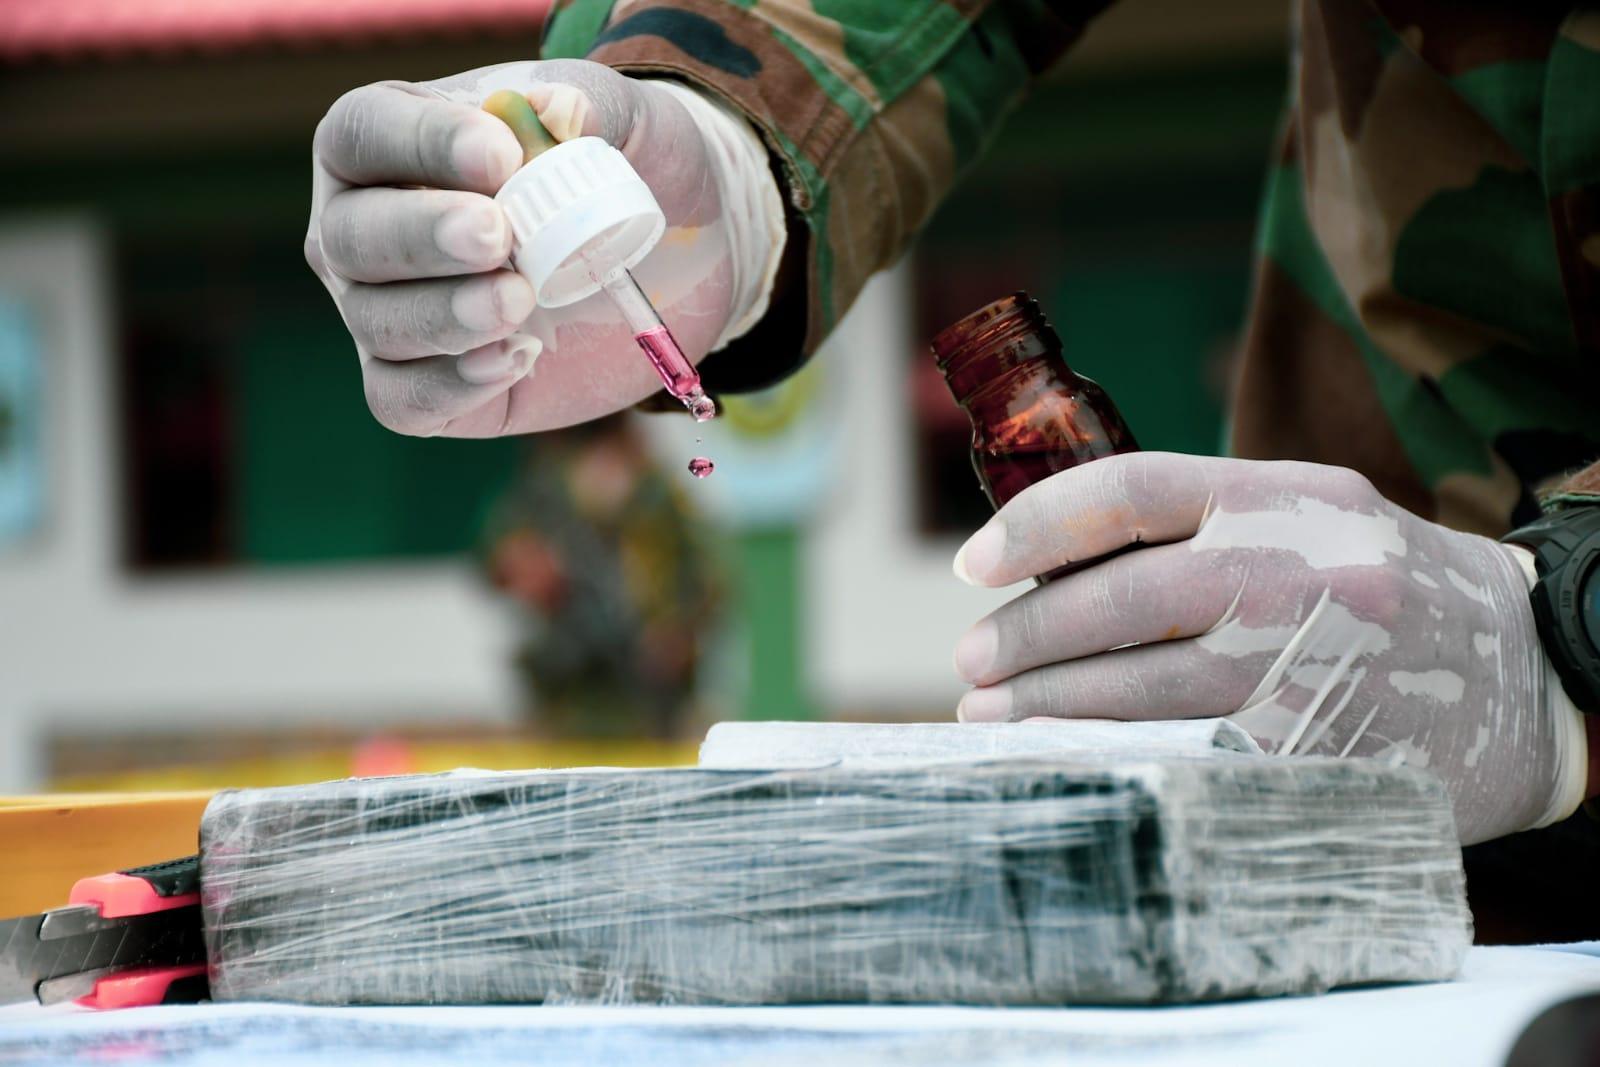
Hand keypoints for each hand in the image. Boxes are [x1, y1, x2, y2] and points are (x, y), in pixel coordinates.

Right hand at [305, 60, 781, 436]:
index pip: (364, 133)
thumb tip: (563, 113)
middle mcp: (362, 227)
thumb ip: (590, 105)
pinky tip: (516, 359)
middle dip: (424, 237)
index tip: (501, 155)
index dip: (423, 144)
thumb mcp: (618, 118)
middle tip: (499, 237)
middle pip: (352, 236)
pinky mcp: (423, 384)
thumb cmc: (616, 167)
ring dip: (447, 314)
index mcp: (386, 140)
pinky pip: (401, 398)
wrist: (662, 258)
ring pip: (377, 321)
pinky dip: (452, 385)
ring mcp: (384, 311)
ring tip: (522, 300)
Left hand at [950, 452, 1584, 843]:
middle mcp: (1305, 570)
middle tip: (970, 663)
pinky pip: (1196, 761)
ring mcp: (1320, 667)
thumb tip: (1052, 565)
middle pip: (1126, 598)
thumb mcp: (1313, 520)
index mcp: (1288, 497)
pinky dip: (1120, 763)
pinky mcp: (1329, 754)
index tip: (973, 565)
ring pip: (1150, 691)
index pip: (1133, 487)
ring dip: (1052, 709)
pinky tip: (1073, 766)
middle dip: (1027, 637)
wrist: (1536, 673)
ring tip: (993, 718)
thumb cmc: (1388, 590)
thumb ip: (1202, 527)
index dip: (1035, 525)